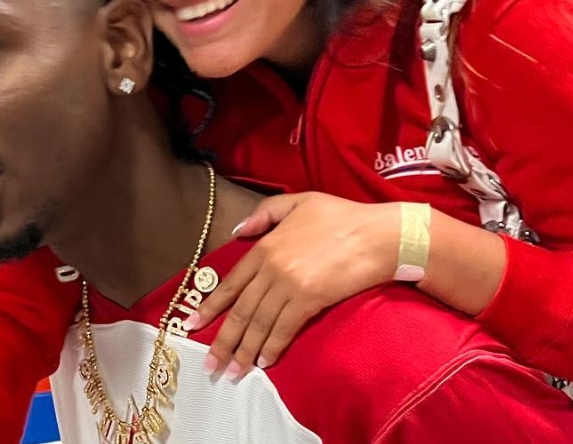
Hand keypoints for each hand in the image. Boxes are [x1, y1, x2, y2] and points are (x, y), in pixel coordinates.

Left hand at [192, 192, 402, 377]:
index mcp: (265, 246)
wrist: (377, 234)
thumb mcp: (299, 201)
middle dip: (223, 340)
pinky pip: (284, 329)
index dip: (212, 307)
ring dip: (244, 351)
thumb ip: (265, 213)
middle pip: (241, 310)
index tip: (194, 325)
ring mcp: (289, 285)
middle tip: (210, 363)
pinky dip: (272, 348)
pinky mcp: (309, 300)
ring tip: (232, 371)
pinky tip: (263, 363)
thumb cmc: (342, 216)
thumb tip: (237, 230)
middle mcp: (271, 267)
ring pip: (259, 324)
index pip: (231, 283)